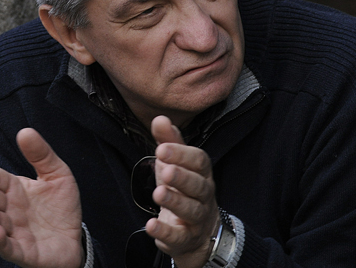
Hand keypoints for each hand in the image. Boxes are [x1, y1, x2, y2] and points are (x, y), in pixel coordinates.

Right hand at [0, 128, 83, 267]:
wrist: (75, 235)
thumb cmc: (62, 205)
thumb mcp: (57, 173)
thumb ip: (41, 154)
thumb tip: (25, 131)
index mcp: (15, 189)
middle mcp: (10, 210)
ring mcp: (14, 231)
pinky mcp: (23, 251)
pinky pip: (9, 248)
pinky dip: (1, 241)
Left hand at [146, 116, 219, 267]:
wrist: (197, 227)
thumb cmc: (184, 186)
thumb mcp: (175, 162)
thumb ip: (168, 141)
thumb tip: (160, 118)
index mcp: (202, 172)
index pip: (199, 160)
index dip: (182, 154)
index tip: (162, 148)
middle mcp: (204, 194)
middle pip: (198, 185)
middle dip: (182, 177)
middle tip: (165, 170)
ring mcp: (198, 217)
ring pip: (191, 210)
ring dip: (175, 201)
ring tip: (158, 193)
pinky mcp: (187, 238)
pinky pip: (179, 236)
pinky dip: (166, 232)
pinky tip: (151, 225)